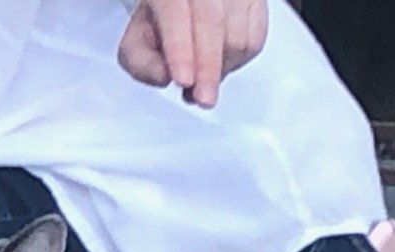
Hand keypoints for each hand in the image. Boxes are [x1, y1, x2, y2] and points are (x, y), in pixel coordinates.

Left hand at [118, 0, 267, 108]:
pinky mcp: (256, 2)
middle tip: (203, 98)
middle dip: (208, 68)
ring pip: (237, 34)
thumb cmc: (163, 18)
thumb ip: (140, 61)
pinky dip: (237, 61)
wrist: (187, 2)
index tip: (183, 80)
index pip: (175, 14)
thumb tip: (162, 77)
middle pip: (212, 22)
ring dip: (220, 69)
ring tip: (201, 80)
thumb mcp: (138, 39)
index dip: (181, 51)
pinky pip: (254, 39)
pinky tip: (219, 63)